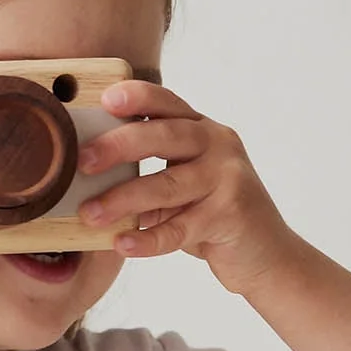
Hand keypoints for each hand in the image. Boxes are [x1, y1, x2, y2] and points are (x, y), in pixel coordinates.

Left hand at [76, 80, 301, 294]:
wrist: (267, 254)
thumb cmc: (213, 215)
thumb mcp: (183, 185)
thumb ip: (149, 174)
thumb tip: (87, 180)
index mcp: (202, 130)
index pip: (167, 103)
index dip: (138, 97)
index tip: (106, 99)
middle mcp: (218, 146)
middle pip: (165, 136)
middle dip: (119, 146)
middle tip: (83, 162)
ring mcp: (228, 179)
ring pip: (168, 185)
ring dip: (123, 200)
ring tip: (90, 214)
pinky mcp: (230, 216)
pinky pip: (180, 229)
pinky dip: (147, 239)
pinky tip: (122, 243)